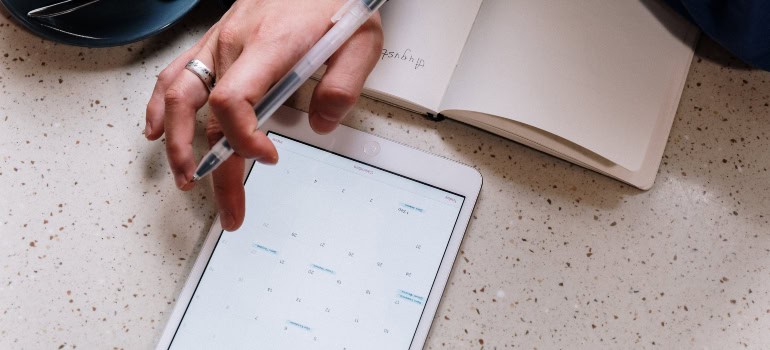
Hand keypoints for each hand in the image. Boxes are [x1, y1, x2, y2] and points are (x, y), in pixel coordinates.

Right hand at [145, 0, 383, 230]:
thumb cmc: (335, 0)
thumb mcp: (360, 41)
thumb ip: (343, 86)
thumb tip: (321, 125)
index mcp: (269, 45)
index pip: (234, 101)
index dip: (244, 140)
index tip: (268, 158)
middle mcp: (235, 42)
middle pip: (205, 112)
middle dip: (214, 168)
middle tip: (229, 208)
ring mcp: (220, 40)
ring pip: (180, 95)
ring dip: (177, 143)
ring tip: (186, 178)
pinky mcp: (216, 39)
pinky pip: (178, 73)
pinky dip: (162, 104)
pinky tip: (157, 129)